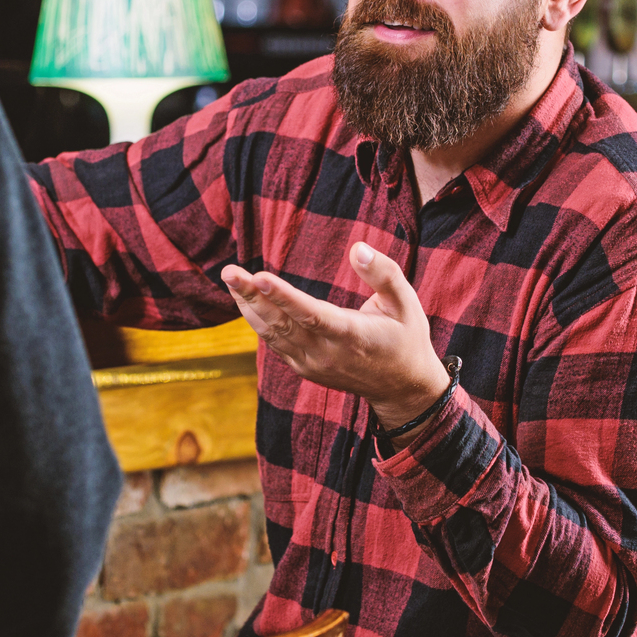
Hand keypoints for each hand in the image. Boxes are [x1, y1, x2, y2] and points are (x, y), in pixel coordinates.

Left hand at [220, 241, 450, 430]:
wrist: (401, 389)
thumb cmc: (406, 338)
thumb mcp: (406, 304)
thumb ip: (384, 274)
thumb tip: (358, 247)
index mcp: (352, 336)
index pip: (311, 314)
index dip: (284, 296)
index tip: (259, 276)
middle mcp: (327, 353)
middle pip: (282, 322)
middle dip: (252, 295)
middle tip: (229, 271)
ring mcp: (312, 364)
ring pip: (272, 334)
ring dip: (248, 305)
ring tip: (230, 279)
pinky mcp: (304, 367)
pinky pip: (275, 342)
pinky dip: (257, 320)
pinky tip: (244, 298)